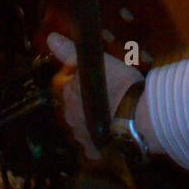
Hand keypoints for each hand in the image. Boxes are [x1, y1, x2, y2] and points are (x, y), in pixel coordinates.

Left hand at [46, 32, 143, 160]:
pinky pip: (94, 145)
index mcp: (69, 94)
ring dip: (93, 121)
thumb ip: (70, 52)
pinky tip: (113, 134)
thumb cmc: (119, 85)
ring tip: (112, 115)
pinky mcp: (94, 150)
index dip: (83, 82)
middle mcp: (70, 116)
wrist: (138, 116)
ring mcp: (81, 136)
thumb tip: (50, 37)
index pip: (69, 85)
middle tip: (108, 96)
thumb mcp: (96, 62)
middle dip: (86, 103)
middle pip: (75, 107)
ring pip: (84, 126)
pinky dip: (101, 140)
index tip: (99, 80)